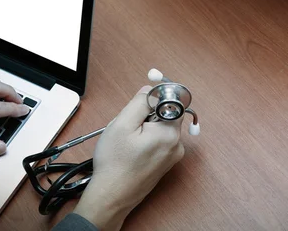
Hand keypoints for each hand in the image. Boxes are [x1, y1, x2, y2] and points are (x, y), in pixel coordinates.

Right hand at [73, 86, 184, 230]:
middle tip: (127, 126)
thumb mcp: (122, 124)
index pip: (173, 100)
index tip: (143, 94)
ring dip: (144, 128)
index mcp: (170, 132)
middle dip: (146, 114)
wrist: (111, 197)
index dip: (157, 94)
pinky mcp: (164, 164)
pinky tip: (130, 150)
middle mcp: (177, 144)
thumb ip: (140, 102)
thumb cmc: (114, 163)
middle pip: (165, 114)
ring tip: (127, 141)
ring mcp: (172, 156)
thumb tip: (151, 91)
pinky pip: (158, 141)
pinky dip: (145, 140)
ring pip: (159, 127)